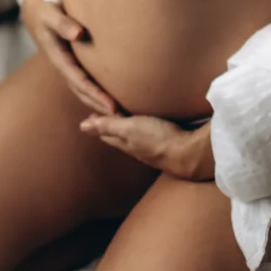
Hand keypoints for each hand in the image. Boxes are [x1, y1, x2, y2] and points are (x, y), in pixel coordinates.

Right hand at [20, 0, 116, 114]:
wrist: (34, 10)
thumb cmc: (43, 10)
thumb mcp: (48, 13)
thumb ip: (62, 23)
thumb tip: (79, 34)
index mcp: (58, 58)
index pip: (79, 81)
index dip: (96, 95)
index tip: (112, 107)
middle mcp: (63, 66)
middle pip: (83, 92)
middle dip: (101, 107)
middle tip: (123, 118)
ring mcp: (68, 66)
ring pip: (84, 90)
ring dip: (100, 104)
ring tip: (122, 115)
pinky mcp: (73, 63)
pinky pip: (85, 82)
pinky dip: (97, 93)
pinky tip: (112, 99)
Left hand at [79, 113, 214, 180]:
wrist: (188, 154)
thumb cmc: (158, 139)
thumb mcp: (129, 128)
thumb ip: (108, 125)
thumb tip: (81, 126)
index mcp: (126, 142)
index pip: (107, 134)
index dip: (98, 125)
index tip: (91, 115)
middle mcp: (137, 148)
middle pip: (119, 137)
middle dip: (110, 127)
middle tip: (103, 116)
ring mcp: (153, 148)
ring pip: (135, 138)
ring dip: (128, 129)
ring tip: (125, 120)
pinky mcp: (167, 145)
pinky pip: (151, 136)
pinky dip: (145, 130)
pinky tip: (151, 126)